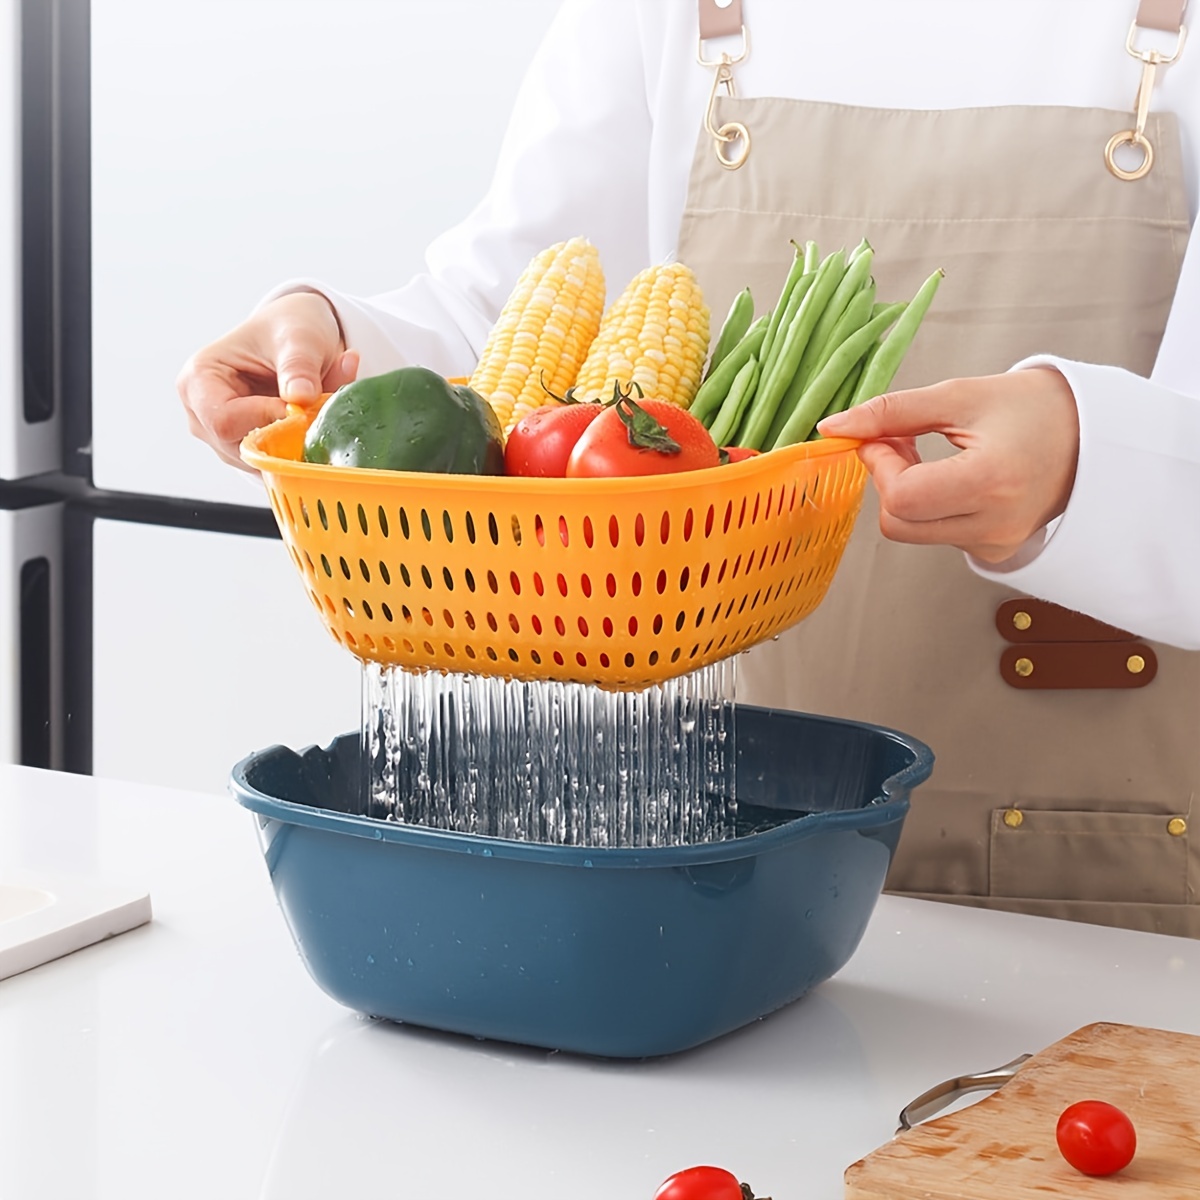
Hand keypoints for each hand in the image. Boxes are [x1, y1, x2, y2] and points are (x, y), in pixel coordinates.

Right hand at [176, 292, 359, 469]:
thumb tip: (300, 397)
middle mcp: (201, 414)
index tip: (300, 407)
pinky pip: (275, 463)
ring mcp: (222, 438)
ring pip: (262, 460)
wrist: (299, 337)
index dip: (266, 420)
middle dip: (285, 434)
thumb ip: (299, 365)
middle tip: (317, 407)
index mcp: (198, 381)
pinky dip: (299, 447)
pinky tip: (310, 421)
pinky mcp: (247, 450)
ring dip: (296, 441)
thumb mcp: (299, 337)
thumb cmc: (288, 329)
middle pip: (241, 447)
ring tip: (316, 406)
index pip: (224, 421)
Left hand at [816, 368, 1079, 562]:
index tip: (883, 435)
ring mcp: (995, 544)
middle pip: (897, 523)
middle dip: (886, 480)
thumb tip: (833, 427)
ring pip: (912, 531)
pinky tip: (948, 476)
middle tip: (899, 440)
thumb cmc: (1032, 408)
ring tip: (928, 452)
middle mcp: (995, 524)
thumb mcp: (958, 395)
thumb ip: (891, 411)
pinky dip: (927, 506)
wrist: (1095, 435)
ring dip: (904, 492)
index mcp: (991, 481)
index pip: (901, 497)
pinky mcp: (994, 552)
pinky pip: (936, 535)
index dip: (879, 465)